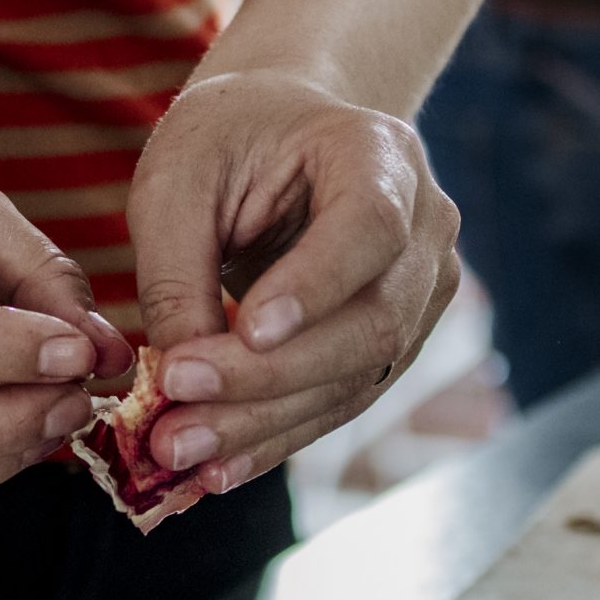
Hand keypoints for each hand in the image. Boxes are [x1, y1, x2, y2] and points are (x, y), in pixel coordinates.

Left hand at [128, 69, 460, 492]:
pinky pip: (339, 401)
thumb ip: (175, 267)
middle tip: (178, 402)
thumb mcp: (179, 173)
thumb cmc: (227, 137)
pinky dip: (274, 437)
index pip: (370, 227)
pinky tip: (215, 466)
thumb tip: (178, 375)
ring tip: (179, 450)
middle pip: (370, 322)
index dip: (317, 285)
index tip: (249, 330)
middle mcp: (424, 228)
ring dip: (264, 424)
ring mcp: (419, 293)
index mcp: (380, 155)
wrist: (279, 133)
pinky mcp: (391, 344)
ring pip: (356, 376)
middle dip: (269, 377)